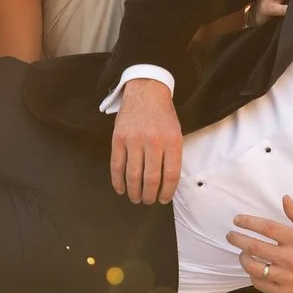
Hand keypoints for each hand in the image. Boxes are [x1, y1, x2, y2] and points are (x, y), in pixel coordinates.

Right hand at [109, 78, 182, 203]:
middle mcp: (153, 142)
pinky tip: (121, 189)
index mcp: (172, 142)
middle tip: (148, 201)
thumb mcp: (176, 133)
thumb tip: (166, 183)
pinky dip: (118, 181)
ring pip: (133, 175)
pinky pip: (116, 165)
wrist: (146, 90)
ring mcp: (134, 140)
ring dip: (134, 192)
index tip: (163, 199)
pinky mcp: (118, 139)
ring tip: (136, 198)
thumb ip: (172, 156)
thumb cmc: (163, 115)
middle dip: (149, 195)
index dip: (167, 192)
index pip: (170, 175)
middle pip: (151, 179)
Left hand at [226, 196, 292, 292]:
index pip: (266, 228)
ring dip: (243, 258)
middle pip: (255, 247)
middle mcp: (290, 259)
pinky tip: (254, 269)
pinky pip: (260, 284)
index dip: (249, 223)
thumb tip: (285, 199)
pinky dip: (253, 276)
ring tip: (242, 253)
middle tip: (231, 235)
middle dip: (238, 239)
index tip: (237, 220)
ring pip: (254, 268)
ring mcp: (286, 277)